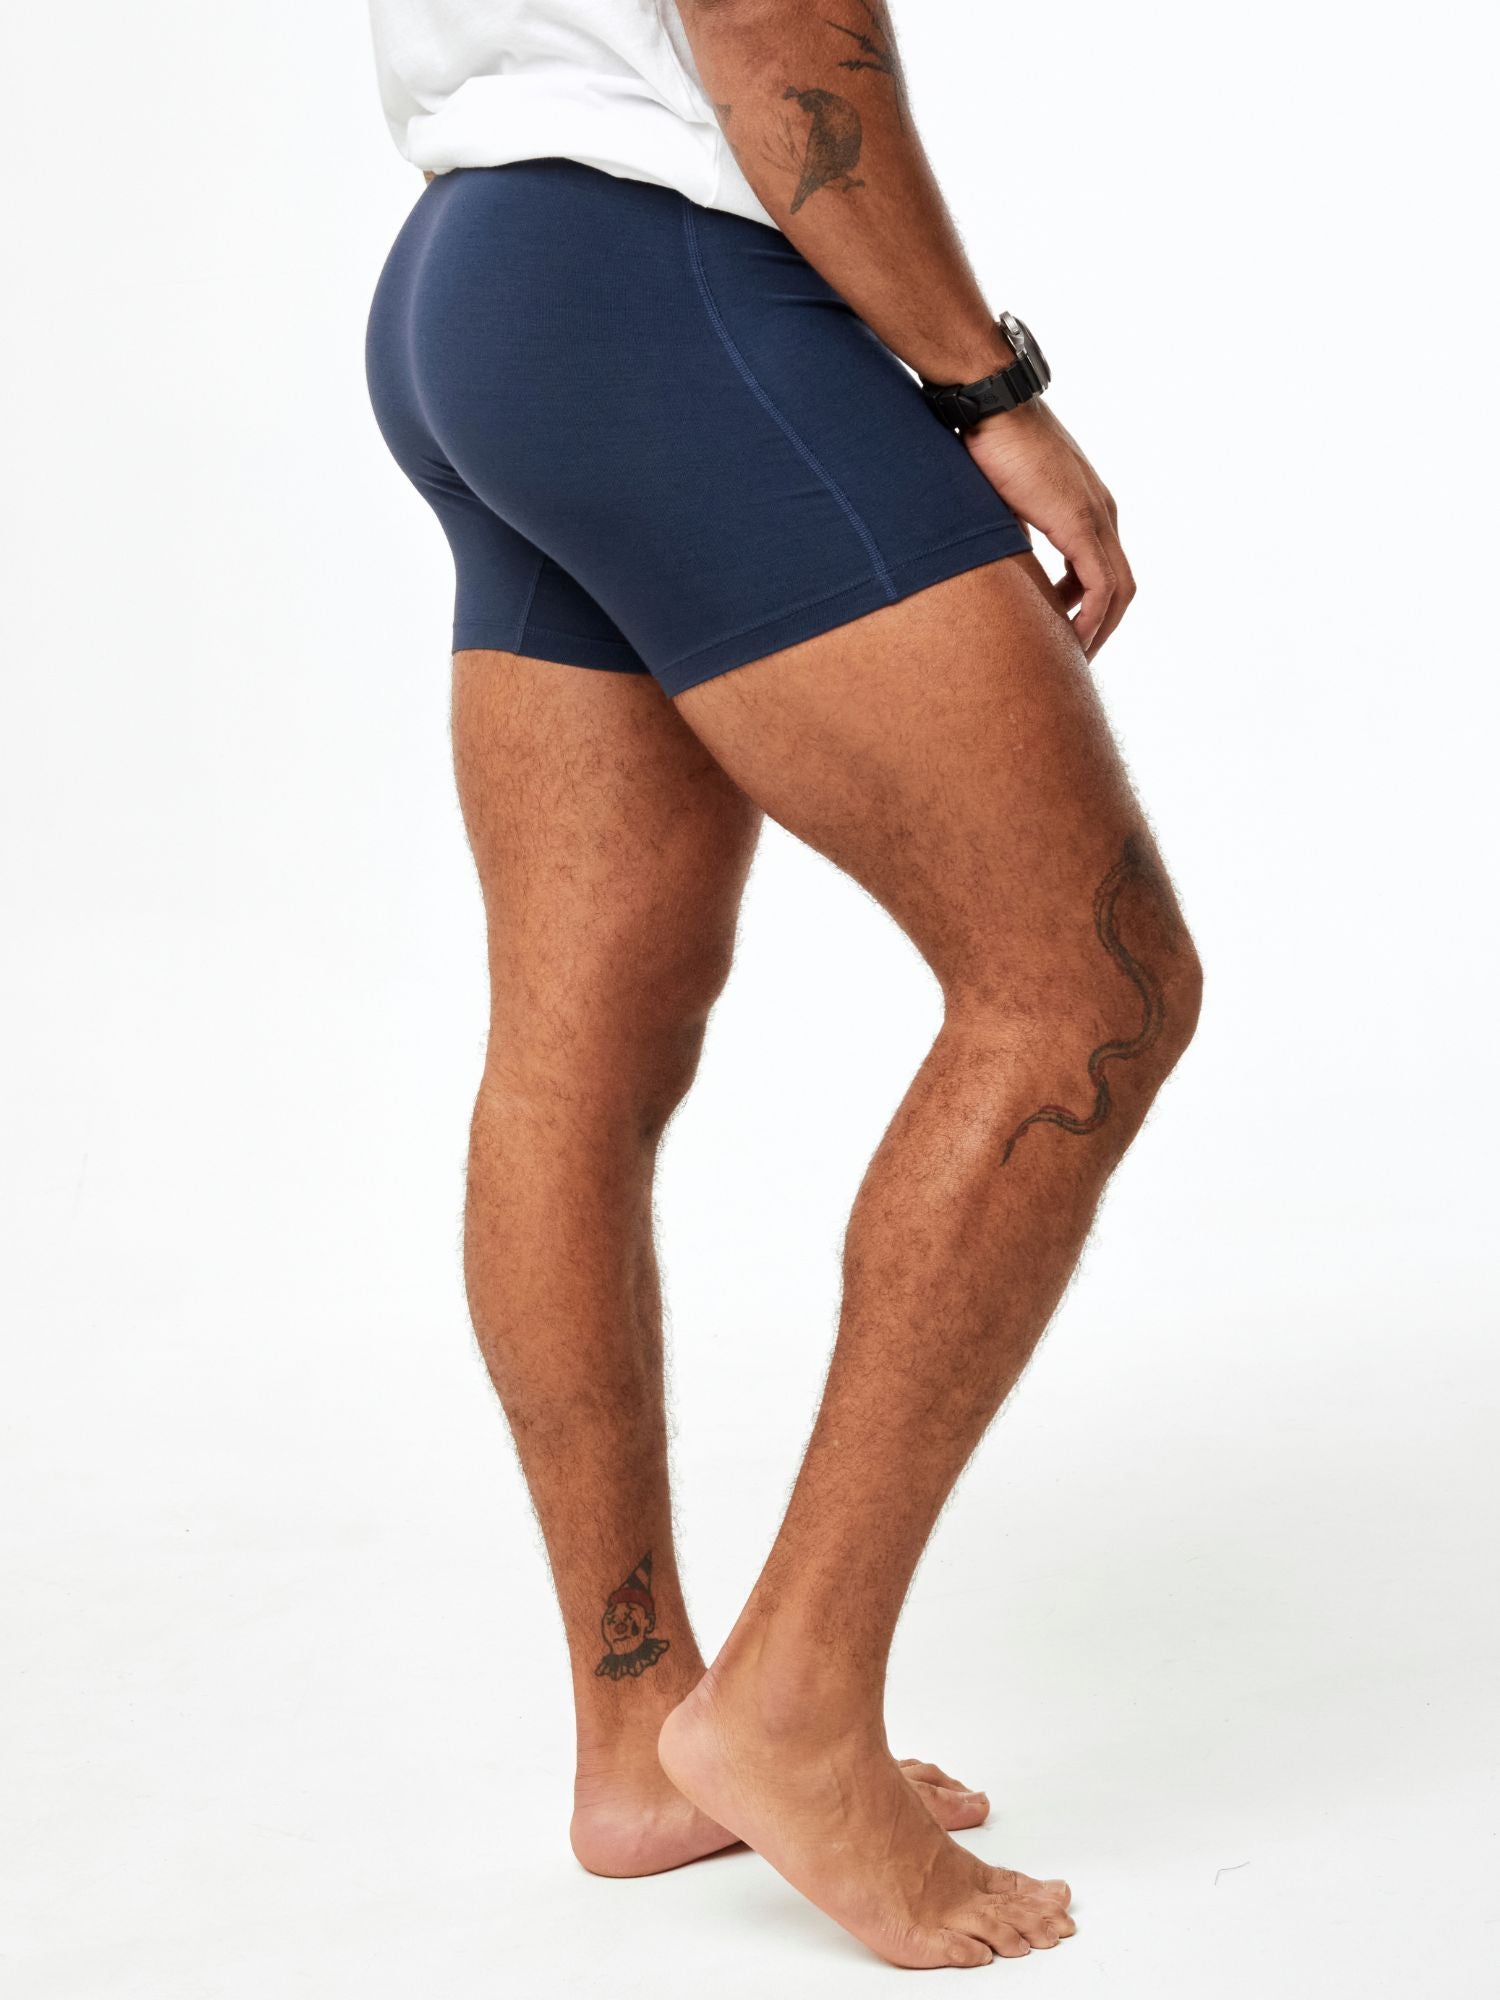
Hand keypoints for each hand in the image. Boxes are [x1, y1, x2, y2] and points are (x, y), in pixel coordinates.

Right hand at [962, 400, 1133, 659]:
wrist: (990, 402)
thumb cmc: (989, 440)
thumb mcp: (1004, 500)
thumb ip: (1015, 531)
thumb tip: (1002, 559)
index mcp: (1088, 507)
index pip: (1104, 571)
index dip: (1089, 610)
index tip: (1065, 634)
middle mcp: (1103, 513)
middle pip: (1120, 588)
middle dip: (1100, 627)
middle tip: (1073, 657)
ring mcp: (1096, 517)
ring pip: (1118, 592)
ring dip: (1099, 630)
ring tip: (1072, 657)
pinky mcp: (1081, 522)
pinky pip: (1100, 586)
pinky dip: (1091, 618)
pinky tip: (1072, 639)